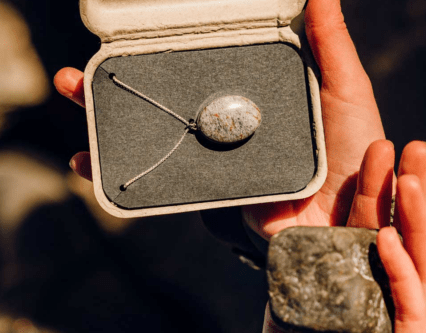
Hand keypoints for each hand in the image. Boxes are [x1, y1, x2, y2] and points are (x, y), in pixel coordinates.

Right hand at [53, 0, 386, 228]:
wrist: (346, 216)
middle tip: (79, 71)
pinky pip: (159, 180)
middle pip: (161, 99)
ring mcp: (213, 158)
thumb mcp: (346, 90)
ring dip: (104, 123)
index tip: (128, 38)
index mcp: (252, 96)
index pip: (196, 67)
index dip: (159, 53)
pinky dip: (120, 175)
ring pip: (150, 136)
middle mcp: (225, 124)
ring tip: (71, 98)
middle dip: (114, 86)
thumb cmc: (355, 150)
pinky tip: (89, 164)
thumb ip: (331, 46)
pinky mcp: (210, 190)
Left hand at [263, 140, 425, 332]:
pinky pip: (410, 306)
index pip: (377, 221)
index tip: (389, 148)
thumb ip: (283, 239)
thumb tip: (263, 192)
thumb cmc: (293, 328)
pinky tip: (390, 239)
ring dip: (415, 220)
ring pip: (416, 263)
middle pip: (403, 232)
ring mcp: (396, 314)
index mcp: (359, 268)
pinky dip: (401, 273)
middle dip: (411, 189)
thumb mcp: (289, 277)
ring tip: (412, 179)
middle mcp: (381, 286)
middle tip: (417, 146)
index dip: (385, 186)